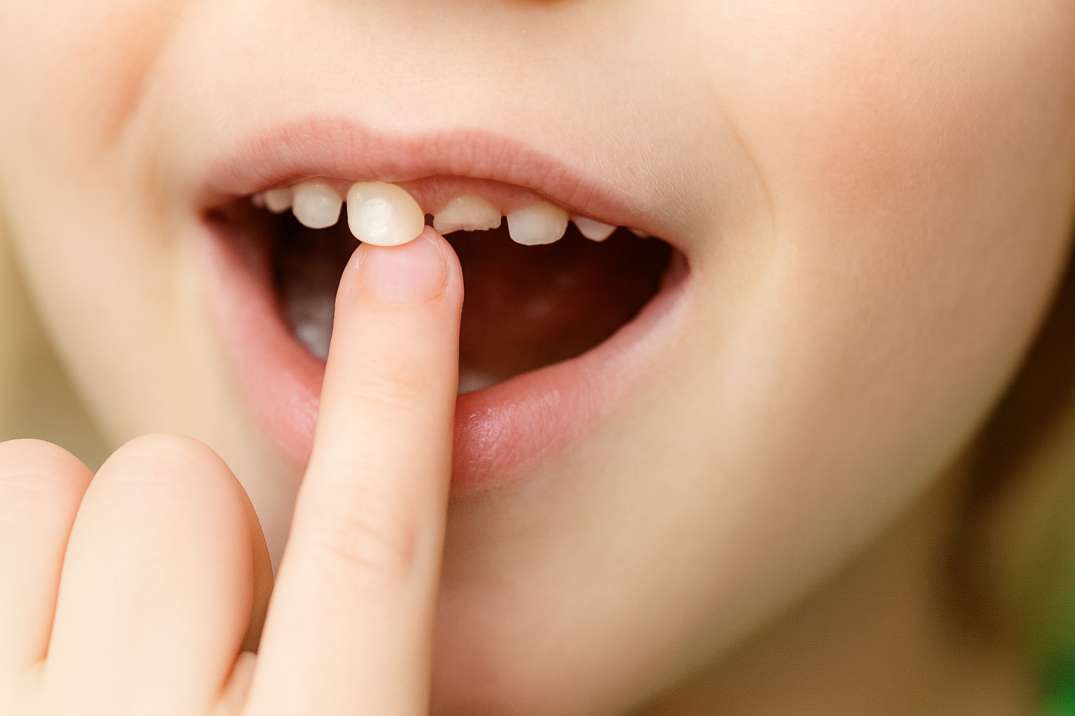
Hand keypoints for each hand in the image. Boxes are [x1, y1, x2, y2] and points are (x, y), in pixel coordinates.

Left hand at [0, 229, 462, 715]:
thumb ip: (373, 650)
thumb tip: (381, 494)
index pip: (372, 549)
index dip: (398, 392)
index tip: (413, 259)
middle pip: (176, 482)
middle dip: (198, 522)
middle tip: (207, 628)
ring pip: (48, 484)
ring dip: (88, 542)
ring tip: (112, 648)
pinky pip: (1, 505)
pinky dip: (21, 556)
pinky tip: (50, 649)